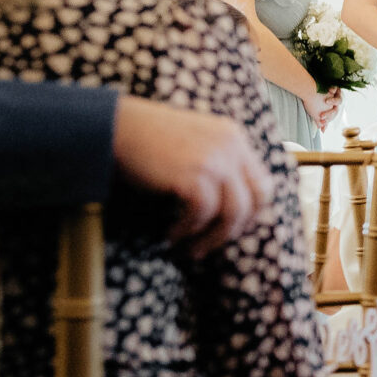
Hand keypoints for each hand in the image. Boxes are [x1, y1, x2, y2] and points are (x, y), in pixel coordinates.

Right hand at [110, 98, 272, 257]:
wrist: (114, 126)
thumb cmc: (147, 140)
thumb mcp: (195, 143)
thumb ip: (217, 163)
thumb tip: (229, 207)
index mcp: (234, 137)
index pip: (262, 182)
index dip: (250, 211)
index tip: (230, 228)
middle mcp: (231, 146)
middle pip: (255, 200)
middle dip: (236, 229)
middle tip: (213, 244)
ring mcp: (215, 160)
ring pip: (233, 212)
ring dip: (213, 237)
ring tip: (193, 250)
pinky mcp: (194, 175)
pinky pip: (202, 214)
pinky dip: (188, 230)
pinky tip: (172, 235)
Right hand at [313, 88, 342, 131]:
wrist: (308, 87)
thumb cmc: (312, 102)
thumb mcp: (315, 113)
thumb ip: (319, 121)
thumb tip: (323, 131)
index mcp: (331, 109)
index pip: (332, 116)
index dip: (328, 120)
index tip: (322, 123)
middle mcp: (334, 103)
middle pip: (336, 109)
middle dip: (330, 113)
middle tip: (322, 116)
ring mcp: (334, 95)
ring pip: (339, 100)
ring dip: (333, 101)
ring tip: (327, 102)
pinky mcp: (333, 87)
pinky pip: (336, 88)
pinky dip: (333, 89)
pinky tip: (329, 90)